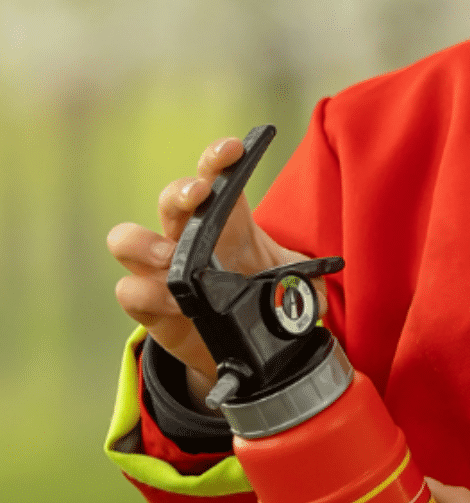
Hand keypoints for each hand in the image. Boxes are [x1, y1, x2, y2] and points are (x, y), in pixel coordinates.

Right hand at [106, 136, 313, 407]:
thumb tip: (309, 293)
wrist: (242, 353)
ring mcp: (162, 272)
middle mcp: (188, 241)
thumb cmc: (260, 306)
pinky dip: (149, 294)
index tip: (234, 149)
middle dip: (180, 192)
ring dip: (146, 244)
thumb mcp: (295, 295)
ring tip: (173, 258)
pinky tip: (176, 304)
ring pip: (127, 240)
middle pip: (170, 200)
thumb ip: (308, 289)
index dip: (219, 161)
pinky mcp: (149, 307)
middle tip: (198, 196)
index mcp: (227, 228)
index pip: (216, 181)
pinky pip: (129, 291)